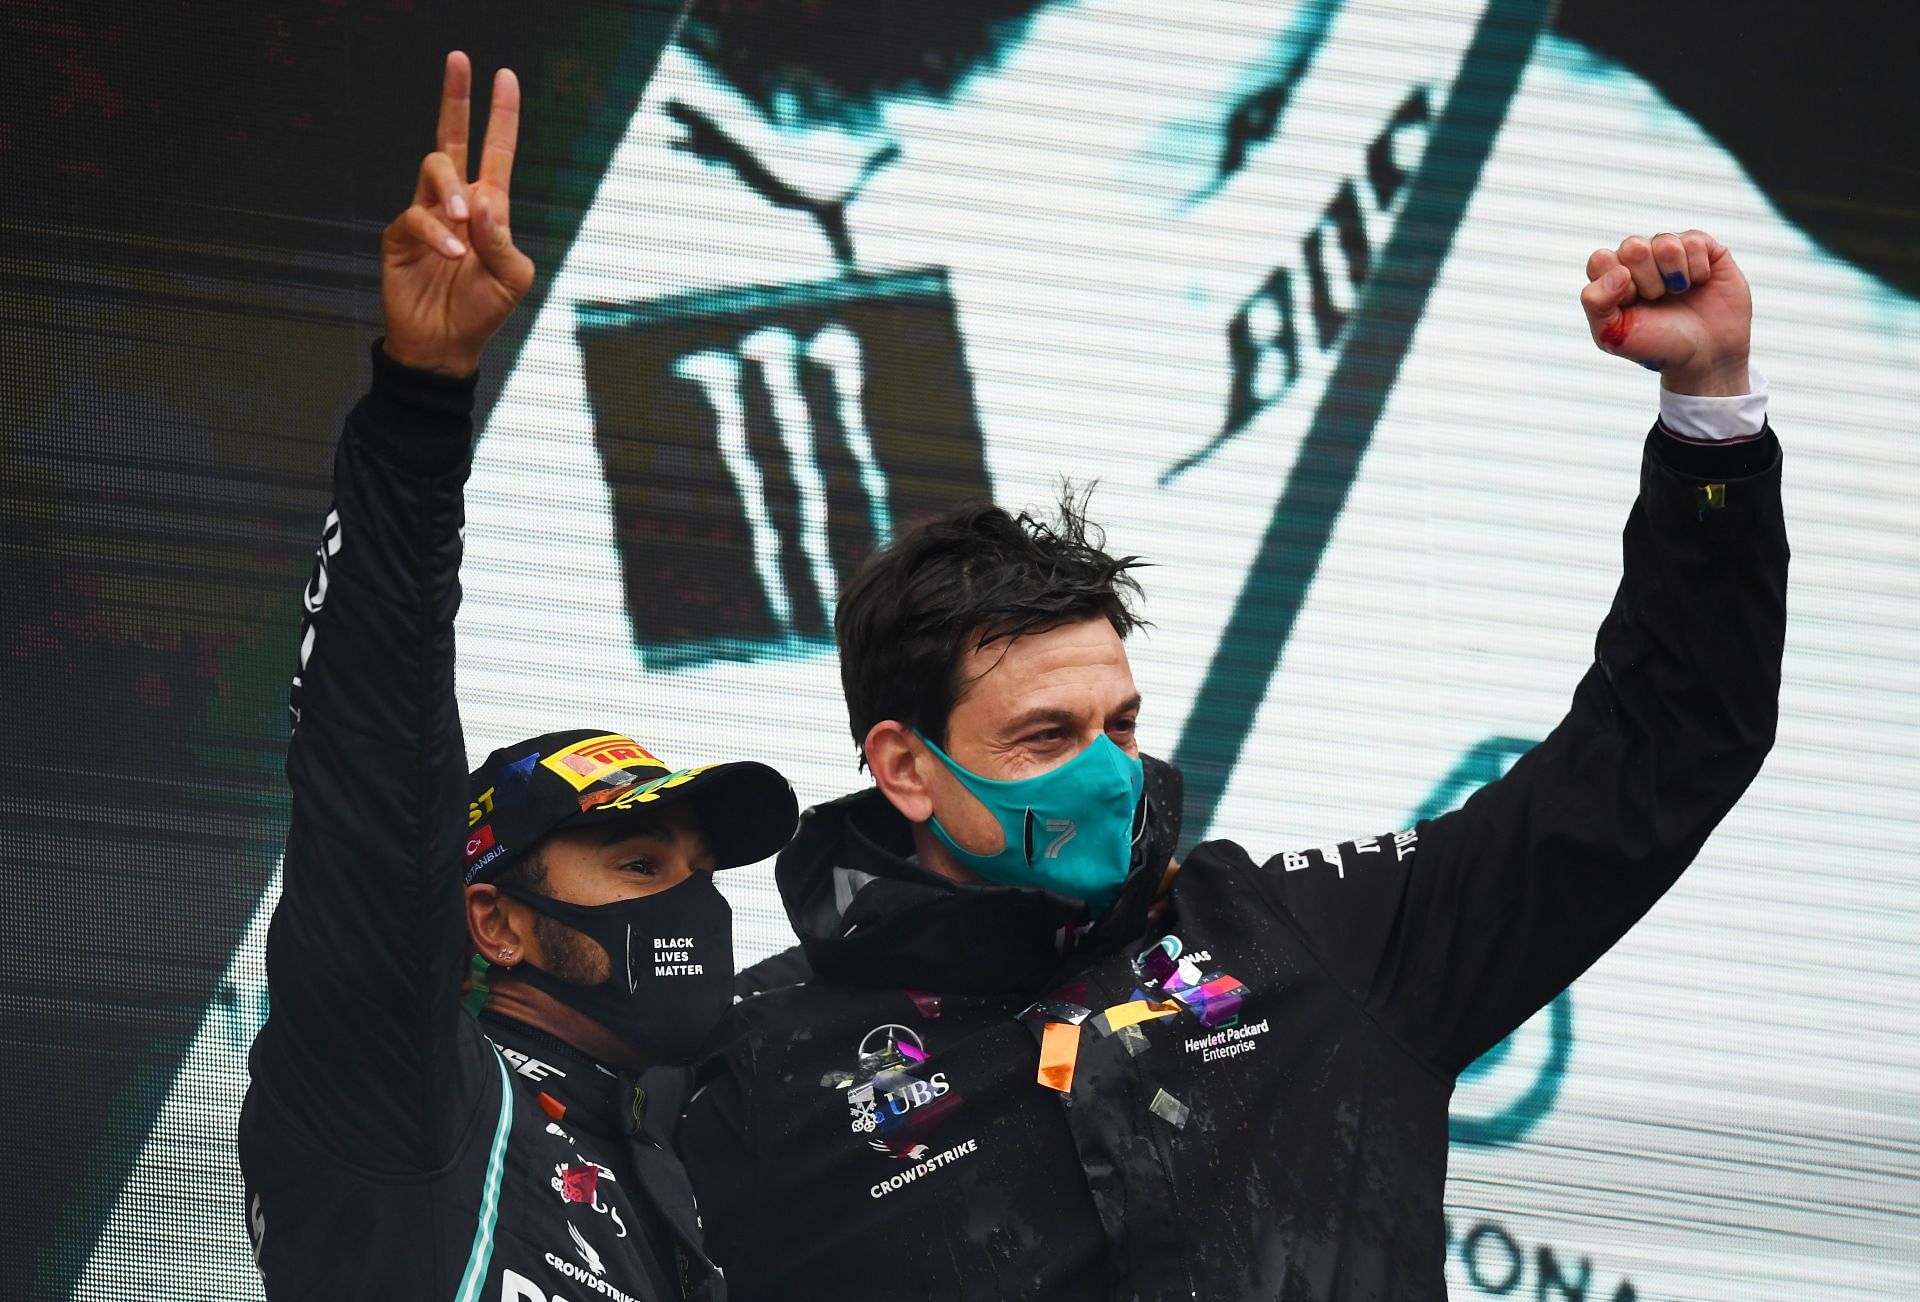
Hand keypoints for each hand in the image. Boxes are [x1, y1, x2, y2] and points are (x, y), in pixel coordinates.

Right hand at [380, 53, 535, 377]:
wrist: (445, 346)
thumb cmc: (482, 311)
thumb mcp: (512, 277)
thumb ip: (503, 238)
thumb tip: (482, 200)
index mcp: (490, 208)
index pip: (496, 151)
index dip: (501, 115)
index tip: (505, 76)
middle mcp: (457, 202)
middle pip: (453, 138)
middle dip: (457, 98)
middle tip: (461, 59)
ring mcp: (427, 215)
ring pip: (434, 169)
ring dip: (451, 190)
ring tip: (465, 224)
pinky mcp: (400, 236)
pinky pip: (416, 217)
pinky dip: (437, 234)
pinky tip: (452, 254)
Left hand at [1580, 231, 1751, 395]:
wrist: (1707, 354)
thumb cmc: (1657, 345)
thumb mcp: (1615, 335)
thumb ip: (1595, 303)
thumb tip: (1619, 271)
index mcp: (1611, 276)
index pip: (1601, 259)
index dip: (1617, 286)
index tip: (1631, 306)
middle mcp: (1638, 258)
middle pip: (1633, 247)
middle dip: (1648, 282)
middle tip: (1657, 300)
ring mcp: (1669, 249)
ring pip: (1665, 242)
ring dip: (1674, 276)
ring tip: (1678, 292)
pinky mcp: (1701, 246)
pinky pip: (1693, 241)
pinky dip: (1697, 270)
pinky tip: (1699, 283)